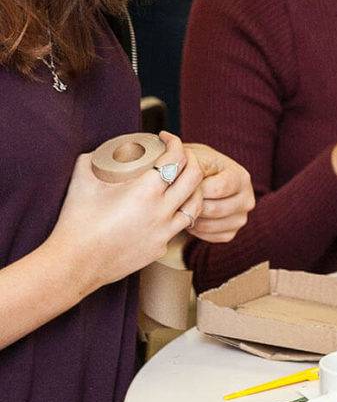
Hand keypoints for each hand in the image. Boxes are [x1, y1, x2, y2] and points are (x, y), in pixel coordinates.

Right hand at [50, 133, 204, 291]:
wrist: (75, 263)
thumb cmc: (76, 222)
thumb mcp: (82, 179)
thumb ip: (92, 159)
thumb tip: (98, 152)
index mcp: (146, 192)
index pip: (176, 159)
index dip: (175, 142)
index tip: (165, 138)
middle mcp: (162, 212)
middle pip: (195, 178)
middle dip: (191, 160)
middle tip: (179, 154)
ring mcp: (164, 233)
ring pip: (196, 205)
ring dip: (193, 189)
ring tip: (181, 181)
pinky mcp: (160, 248)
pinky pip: (178, 227)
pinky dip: (178, 213)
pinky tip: (168, 208)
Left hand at [180, 144, 254, 243]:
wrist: (201, 179)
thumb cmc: (196, 165)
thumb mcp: (195, 156)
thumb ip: (188, 158)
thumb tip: (171, 150)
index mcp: (241, 177)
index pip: (218, 188)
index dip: (196, 188)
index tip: (181, 183)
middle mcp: (247, 199)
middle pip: (214, 209)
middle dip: (191, 204)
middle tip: (177, 197)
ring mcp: (241, 218)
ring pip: (210, 226)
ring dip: (191, 218)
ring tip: (182, 206)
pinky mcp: (232, 233)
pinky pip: (210, 237)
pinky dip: (195, 230)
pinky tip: (190, 216)